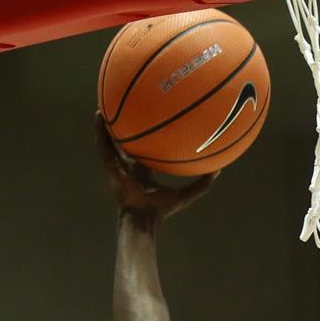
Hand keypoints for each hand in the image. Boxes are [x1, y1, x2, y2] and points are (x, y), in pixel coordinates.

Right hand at [96, 114, 214, 221]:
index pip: (144, 150)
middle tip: (127, 104)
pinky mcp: (109, 167)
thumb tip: (220, 169)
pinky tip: (100, 115)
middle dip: (124, 126)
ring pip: (109, 140)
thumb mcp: (187, 193)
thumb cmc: (163, 210)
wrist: (144, 218)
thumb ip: (203, 182)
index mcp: (144, 171)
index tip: (150, 119)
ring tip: (104, 102)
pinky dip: (99, 131)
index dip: (145, 137)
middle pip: (125, 142)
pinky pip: (102, 146)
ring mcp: (118, 166)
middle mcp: (129, 166)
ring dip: (106, 123)